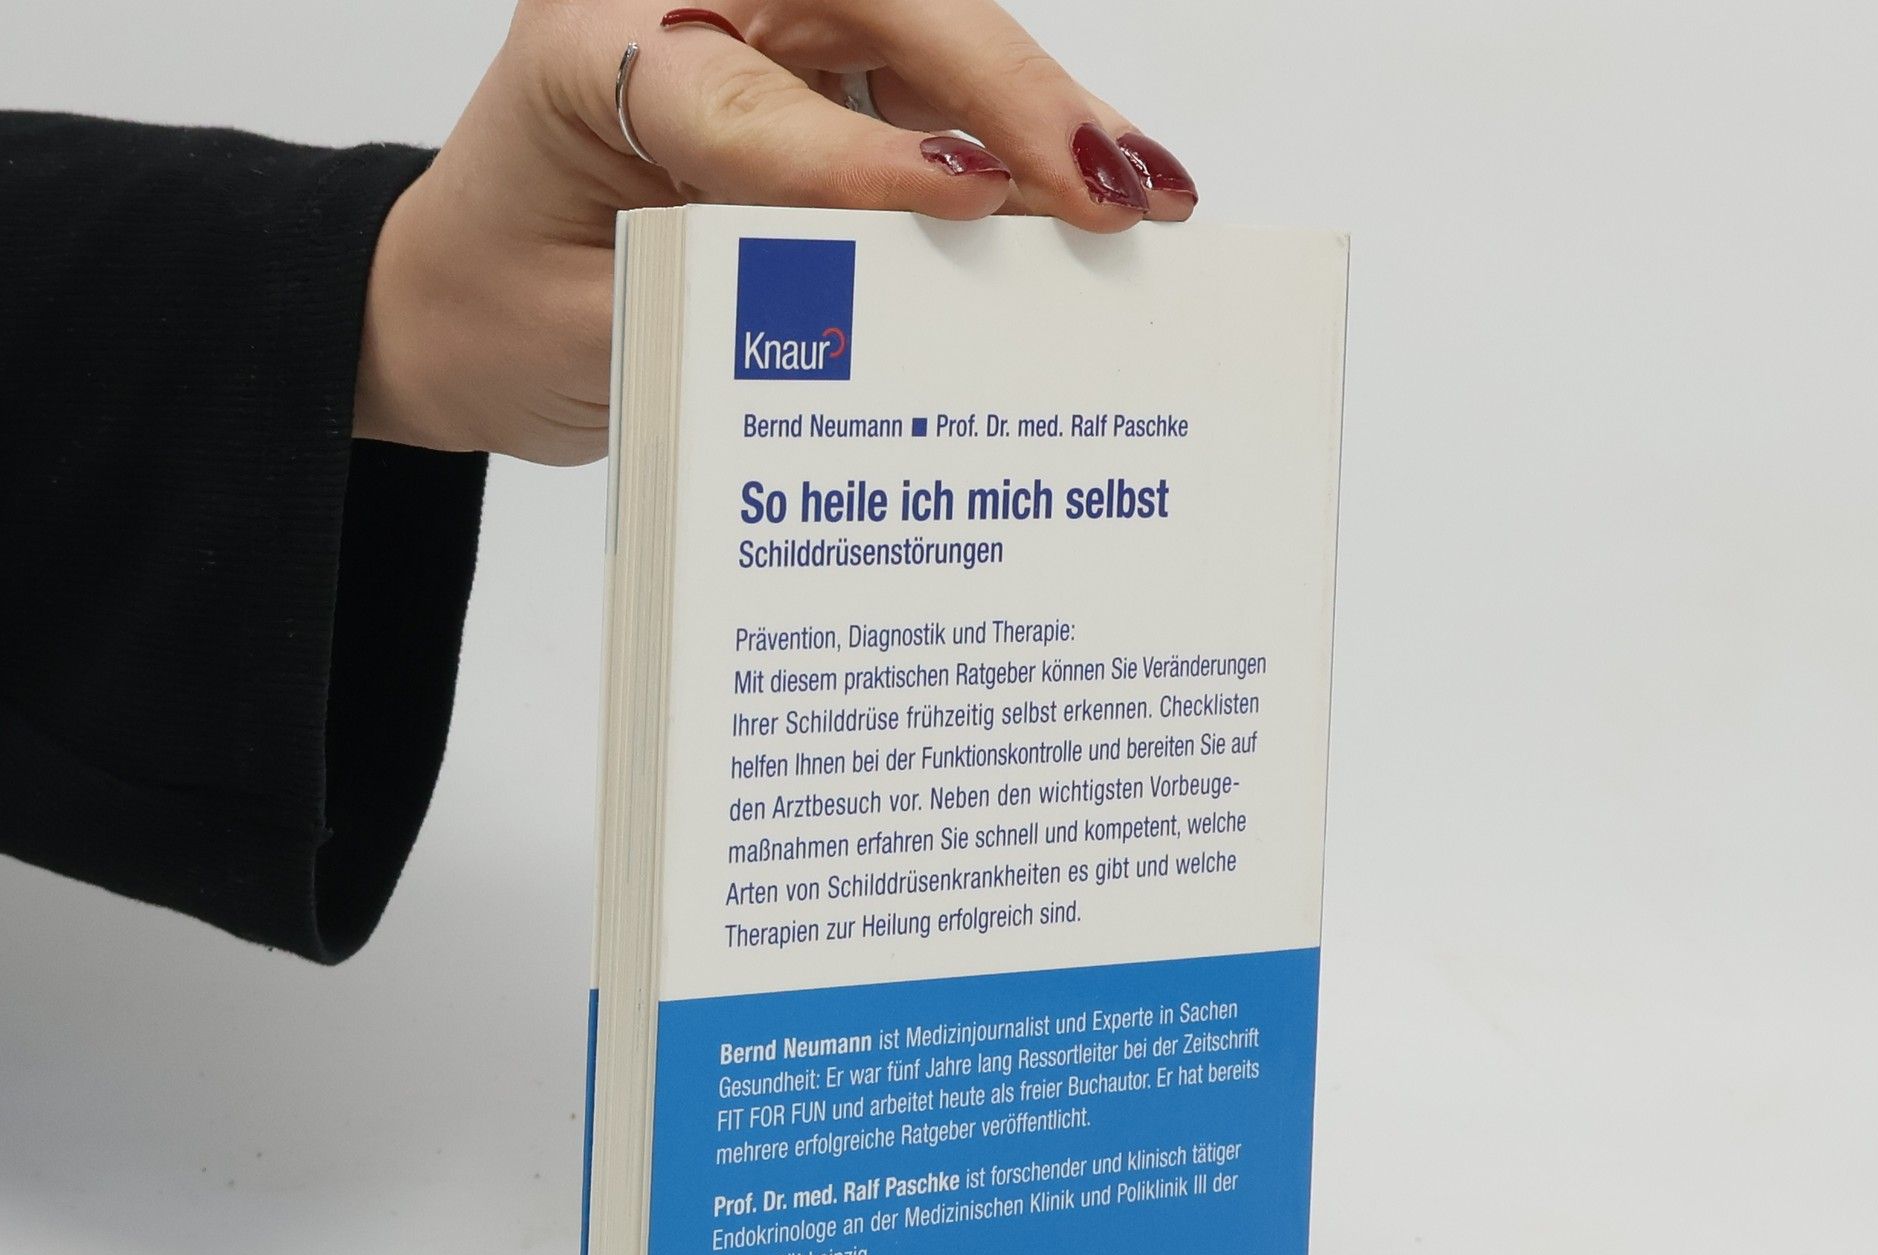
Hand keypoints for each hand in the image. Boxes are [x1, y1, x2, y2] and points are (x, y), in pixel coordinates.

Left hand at [354, 0, 1197, 464]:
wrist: (468, 296)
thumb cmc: (504, 308)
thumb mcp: (588, 332)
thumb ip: (721, 304)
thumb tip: (891, 297)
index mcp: (586, 45)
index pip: (741, 96)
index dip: (859, 156)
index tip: (971, 200)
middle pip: (881, 8)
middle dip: (1011, 100)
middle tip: (1113, 188)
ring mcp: (758, 15)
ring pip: (933, 34)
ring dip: (1044, 115)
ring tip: (1143, 193)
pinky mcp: (814, 62)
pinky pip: (936, 85)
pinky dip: (1019, 141)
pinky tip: (1097, 188)